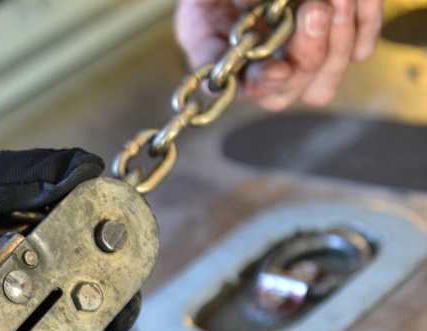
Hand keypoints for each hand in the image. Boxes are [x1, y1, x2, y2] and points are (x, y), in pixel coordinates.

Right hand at [175, 0, 381, 110]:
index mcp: (238, 72)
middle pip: (302, 86)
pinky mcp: (342, 44)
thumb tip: (247, 24)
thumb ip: (213, 36)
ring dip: (340, 32)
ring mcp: (311, 62)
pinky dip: (365, 19)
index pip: (253, 89)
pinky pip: (362, 47)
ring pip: (334, 68)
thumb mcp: (200, 16)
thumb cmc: (214, 4)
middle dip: (311, 48)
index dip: (265, 82)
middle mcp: (276, 76)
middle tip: (314, 8)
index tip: (277, 68)